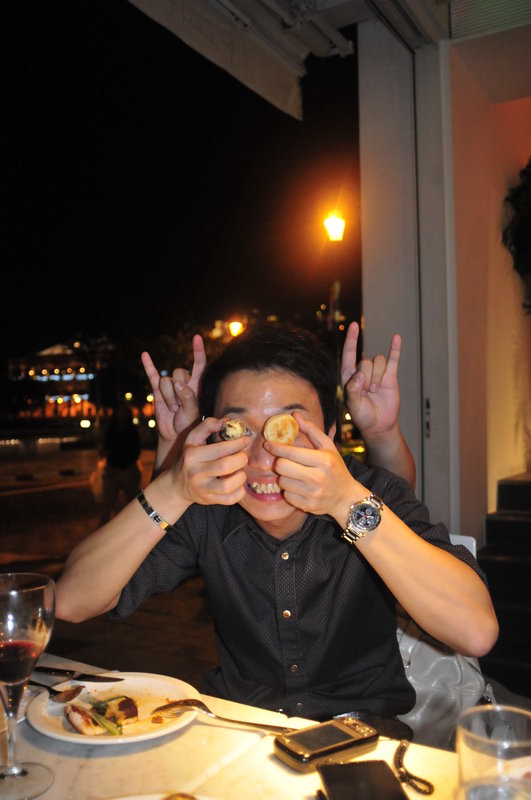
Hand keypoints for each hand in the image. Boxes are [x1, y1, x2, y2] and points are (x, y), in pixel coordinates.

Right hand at [141, 334, 205, 444]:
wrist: (175, 434)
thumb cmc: (188, 423)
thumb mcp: (193, 412)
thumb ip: (188, 398)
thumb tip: (177, 384)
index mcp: (196, 384)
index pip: (199, 364)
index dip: (198, 351)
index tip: (196, 337)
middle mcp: (183, 382)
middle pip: (178, 372)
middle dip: (177, 391)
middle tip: (180, 407)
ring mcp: (170, 386)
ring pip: (165, 381)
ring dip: (168, 397)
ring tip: (172, 410)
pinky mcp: (157, 390)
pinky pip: (152, 375)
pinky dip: (148, 365)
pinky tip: (144, 354)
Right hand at [172, 417, 247, 505]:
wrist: (176, 485)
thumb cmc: (189, 458)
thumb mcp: (192, 439)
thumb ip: (207, 426)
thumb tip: (226, 421)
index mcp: (192, 455)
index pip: (220, 449)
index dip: (237, 444)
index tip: (246, 440)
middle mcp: (195, 473)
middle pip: (226, 466)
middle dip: (241, 459)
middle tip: (243, 456)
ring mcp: (202, 489)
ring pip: (228, 485)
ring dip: (241, 476)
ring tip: (240, 471)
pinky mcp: (209, 500)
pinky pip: (230, 499)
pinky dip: (239, 491)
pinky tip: (238, 483)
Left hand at [265, 414, 357, 519]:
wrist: (346, 498)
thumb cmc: (335, 468)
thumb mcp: (328, 447)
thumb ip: (311, 430)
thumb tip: (295, 415)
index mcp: (323, 461)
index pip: (291, 453)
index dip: (276, 447)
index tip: (267, 444)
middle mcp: (318, 478)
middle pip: (282, 467)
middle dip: (280, 463)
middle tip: (286, 462)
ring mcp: (312, 494)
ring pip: (282, 482)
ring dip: (285, 477)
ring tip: (296, 476)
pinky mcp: (307, 506)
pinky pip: (286, 495)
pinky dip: (289, 490)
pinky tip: (300, 487)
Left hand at [340, 321, 401, 437]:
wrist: (380, 425)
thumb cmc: (363, 416)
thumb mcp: (354, 406)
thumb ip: (353, 390)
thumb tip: (360, 375)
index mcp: (349, 376)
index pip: (349, 354)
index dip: (351, 339)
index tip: (353, 325)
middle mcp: (362, 372)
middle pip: (366, 361)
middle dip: (368, 376)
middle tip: (368, 392)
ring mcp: (377, 373)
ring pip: (379, 361)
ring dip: (378, 376)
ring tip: (376, 391)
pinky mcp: (390, 376)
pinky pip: (393, 359)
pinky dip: (395, 348)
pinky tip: (396, 337)